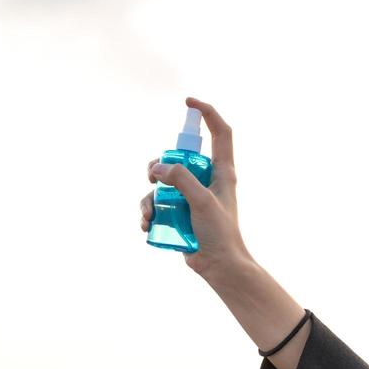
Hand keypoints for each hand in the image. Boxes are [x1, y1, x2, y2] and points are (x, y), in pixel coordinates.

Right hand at [140, 96, 252, 279]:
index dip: (207, 113)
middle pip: (177, 158)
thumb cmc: (220, 234)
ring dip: (149, 196)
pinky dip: (148, 212)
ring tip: (149, 214)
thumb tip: (158, 168)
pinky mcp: (179, 213)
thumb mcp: (203, 202)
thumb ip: (182, 179)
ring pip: (161, 183)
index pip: (220, 133)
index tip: (188, 102)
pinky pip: (157, 204)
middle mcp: (206, 180)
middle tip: (152, 176)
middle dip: (159, 165)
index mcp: (221, 172)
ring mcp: (191, 196)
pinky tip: (147, 225)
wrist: (219, 267)